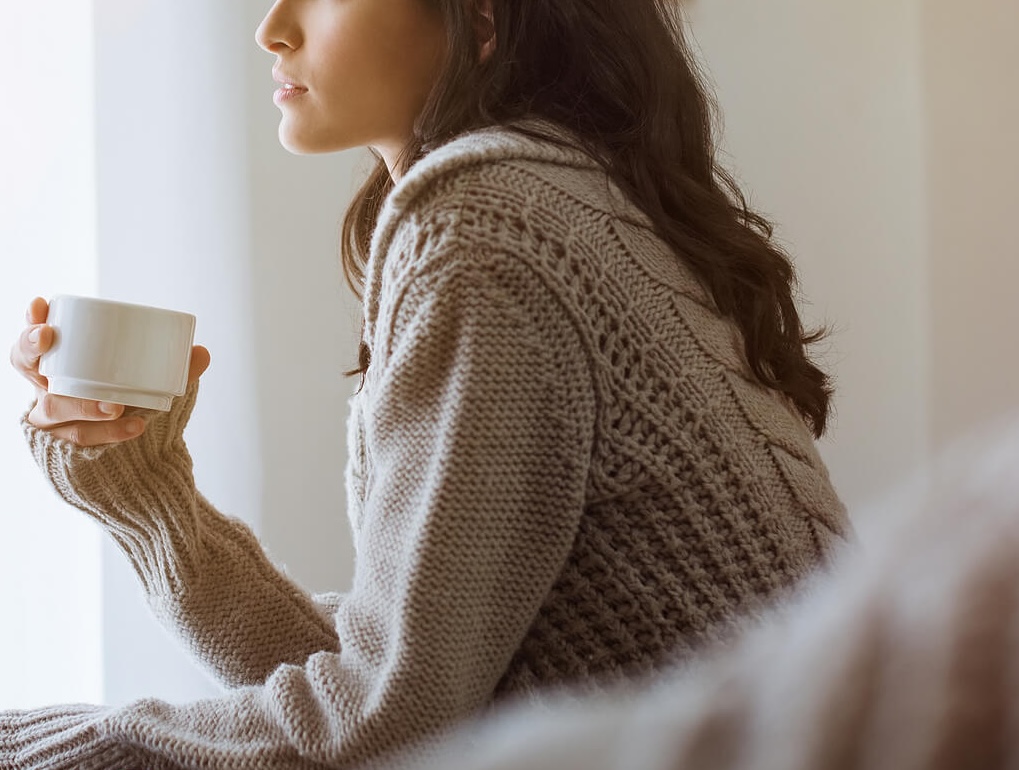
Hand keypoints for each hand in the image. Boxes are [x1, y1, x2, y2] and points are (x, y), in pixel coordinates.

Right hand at [9, 296, 211, 446]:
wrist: (138, 464)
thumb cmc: (136, 410)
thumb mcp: (154, 386)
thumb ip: (176, 370)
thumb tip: (202, 352)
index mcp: (64, 366)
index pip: (35, 339)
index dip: (32, 321)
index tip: (42, 304)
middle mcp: (49, 389)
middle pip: (26, 365)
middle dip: (32, 348)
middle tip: (49, 337)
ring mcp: (52, 421)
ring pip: (54, 407)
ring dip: (84, 403)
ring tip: (115, 406)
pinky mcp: (61, 448)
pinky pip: (79, 439)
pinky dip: (109, 434)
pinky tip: (134, 427)